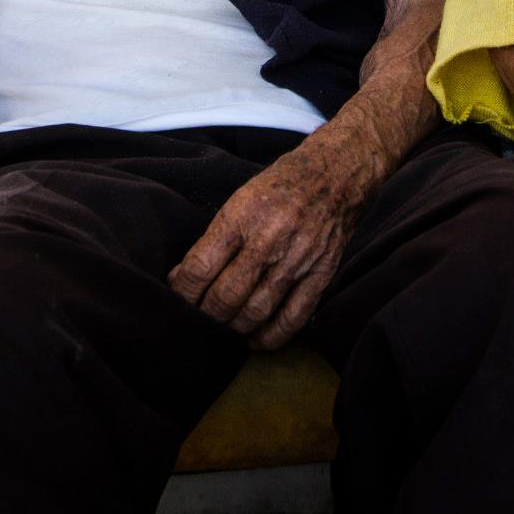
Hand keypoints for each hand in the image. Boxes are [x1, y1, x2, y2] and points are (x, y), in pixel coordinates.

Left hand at [168, 124, 386, 349]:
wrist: (337, 173)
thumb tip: (180, 277)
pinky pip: (293, 317)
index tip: (177, 300)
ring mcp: (298, 259)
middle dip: (205, 315)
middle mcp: (269, 240)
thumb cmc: (281, 185)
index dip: (183, 291)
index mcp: (243, 216)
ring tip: (222, 329)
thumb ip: (213, 239)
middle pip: (226, 296)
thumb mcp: (239, 199)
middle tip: (197, 320)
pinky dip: (271, 337)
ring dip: (233, 328)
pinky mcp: (321, 274)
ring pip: (256, 311)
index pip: (201, 266)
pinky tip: (255, 340)